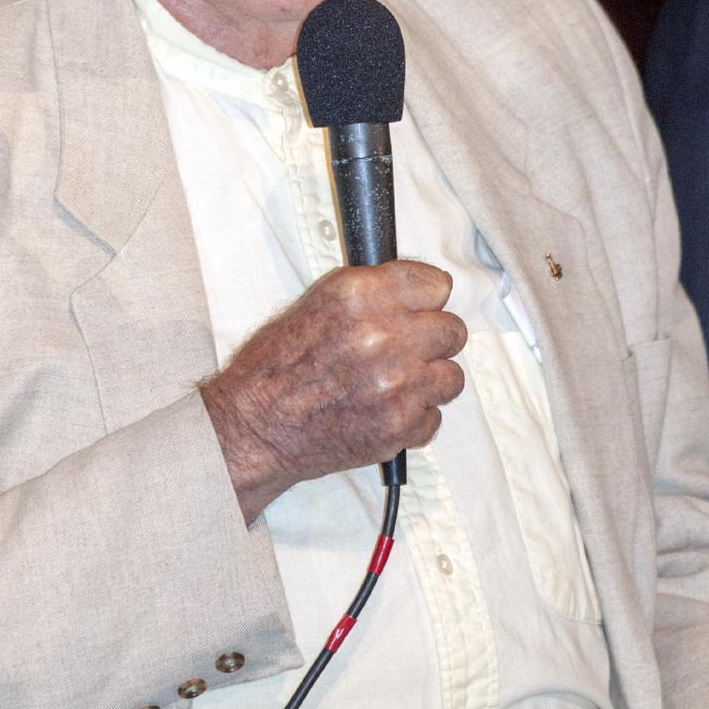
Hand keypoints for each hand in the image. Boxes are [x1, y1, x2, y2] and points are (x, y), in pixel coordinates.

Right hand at [200, 260, 465, 522]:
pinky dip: (415, 417)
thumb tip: (415, 293)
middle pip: (453, 330)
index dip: (427, 298)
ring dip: (430, 380)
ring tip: (397, 383)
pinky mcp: (400, 425)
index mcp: (360, 295)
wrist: (255, 426)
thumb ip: (373, 294)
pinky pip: (435, 416)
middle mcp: (384, 335)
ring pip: (452, 376)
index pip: (436, 283)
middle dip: (433, 339)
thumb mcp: (318, 303)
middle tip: (408, 349)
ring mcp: (397, 383)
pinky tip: (383, 411)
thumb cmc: (276, 366)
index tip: (420, 307)